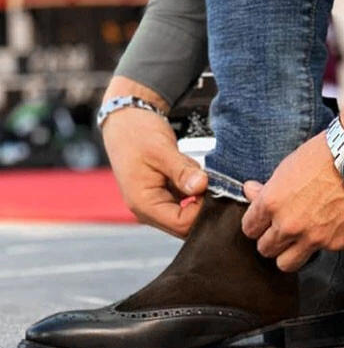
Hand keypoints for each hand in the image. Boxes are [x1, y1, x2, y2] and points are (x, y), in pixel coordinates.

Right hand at [102, 77, 207, 237]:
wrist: (125, 121)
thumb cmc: (137, 132)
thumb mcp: (162, 149)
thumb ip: (182, 170)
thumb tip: (201, 186)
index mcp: (143, 204)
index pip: (182, 224)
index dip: (202, 210)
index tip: (211, 187)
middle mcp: (148, 211)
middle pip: (185, 225)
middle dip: (203, 206)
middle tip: (213, 182)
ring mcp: (155, 206)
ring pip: (188, 216)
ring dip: (200, 199)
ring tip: (201, 176)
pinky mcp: (163, 197)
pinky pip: (185, 204)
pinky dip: (196, 193)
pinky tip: (196, 176)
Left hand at [242, 103, 343, 271]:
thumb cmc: (322, 156)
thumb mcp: (288, 167)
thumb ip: (267, 188)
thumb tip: (248, 191)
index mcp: (271, 204)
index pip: (249, 229)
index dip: (257, 225)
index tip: (265, 222)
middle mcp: (288, 225)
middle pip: (265, 249)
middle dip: (271, 240)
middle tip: (282, 230)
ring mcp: (312, 237)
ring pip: (286, 263)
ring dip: (289, 253)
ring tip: (298, 240)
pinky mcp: (334, 243)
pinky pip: (319, 252)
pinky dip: (321, 242)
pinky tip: (329, 224)